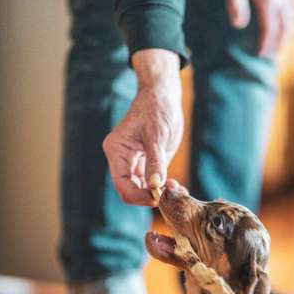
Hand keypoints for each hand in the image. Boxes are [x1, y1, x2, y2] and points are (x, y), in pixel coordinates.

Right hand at [103, 49, 183, 205]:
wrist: (163, 97)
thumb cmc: (157, 109)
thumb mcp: (158, 134)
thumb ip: (155, 160)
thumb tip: (154, 185)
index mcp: (117, 150)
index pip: (121, 183)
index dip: (138, 195)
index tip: (158, 197)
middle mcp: (121, 159)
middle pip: (129, 190)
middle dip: (148, 196)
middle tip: (170, 195)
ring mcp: (133, 163)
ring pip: (140, 190)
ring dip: (157, 194)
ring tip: (176, 189)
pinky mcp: (145, 165)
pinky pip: (150, 184)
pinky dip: (162, 188)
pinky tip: (175, 185)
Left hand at [224, 0, 293, 55]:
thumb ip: (236, 2)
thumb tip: (239, 25)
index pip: (269, 27)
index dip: (266, 42)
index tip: (260, 54)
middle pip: (283, 25)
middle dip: (277, 43)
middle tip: (270, 57)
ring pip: (291, 17)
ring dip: (285, 35)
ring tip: (277, 48)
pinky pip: (293, 7)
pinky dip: (290, 21)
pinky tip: (284, 29)